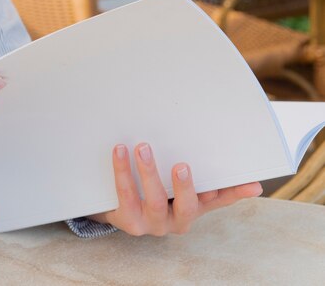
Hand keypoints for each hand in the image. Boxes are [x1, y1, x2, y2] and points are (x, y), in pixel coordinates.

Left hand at [89, 143, 262, 235]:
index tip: (252, 184)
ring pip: (153, 200)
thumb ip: (206, 178)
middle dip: (185, 187)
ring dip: (149, 172)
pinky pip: (125, 194)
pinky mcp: (127, 220)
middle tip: (181, 165)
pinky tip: (120, 151)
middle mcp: (175, 221)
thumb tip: (249, 178)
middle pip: (186, 207)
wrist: (118, 210)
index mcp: (192, 210)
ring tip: (143, 147)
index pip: (220, 201)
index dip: (235, 194)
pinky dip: (122, 171)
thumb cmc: (155, 194)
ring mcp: (150, 223)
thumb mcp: (180, 188)